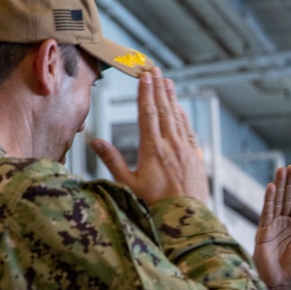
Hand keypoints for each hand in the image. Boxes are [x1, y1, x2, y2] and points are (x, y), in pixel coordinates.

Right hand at [91, 67, 208, 204]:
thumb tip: (94, 140)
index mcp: (153, 149)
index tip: (144, 76)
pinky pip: (189, 132)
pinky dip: (184, 118)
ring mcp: (186, 150)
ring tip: (168, 82)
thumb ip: (112, 161)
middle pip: (164, 110)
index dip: (145, 93)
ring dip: (172, 98)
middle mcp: (171, 145)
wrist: (186, 220)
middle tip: (155, 69)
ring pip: (178, 118)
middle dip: (159, 88)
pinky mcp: (196, 158)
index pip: (148, 113)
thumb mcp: (128, 185)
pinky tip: (181, 110)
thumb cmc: (154, 205)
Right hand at [253, 165, 290, 289]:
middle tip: (290, 166)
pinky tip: (271, 187)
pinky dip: (268, 200)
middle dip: (288, 182)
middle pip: (286, 198)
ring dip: (279, 186)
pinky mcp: (263, 232)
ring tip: (281, 170)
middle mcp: (283, 224)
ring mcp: (272, 227)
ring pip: (276, 202)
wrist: (282, 285)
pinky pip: (266, 213)